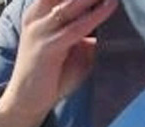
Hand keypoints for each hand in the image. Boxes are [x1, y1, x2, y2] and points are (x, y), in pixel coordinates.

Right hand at [0, 0, 118, 126]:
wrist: (26, 99)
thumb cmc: (51, 72)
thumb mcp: (73, 43)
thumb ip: (88, 26)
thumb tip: (117, 16)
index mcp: (41, 11)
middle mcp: (38, 16)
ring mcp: (40, 30)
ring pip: (71, 4)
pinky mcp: (47, 47)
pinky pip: (76, 27)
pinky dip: (96, 15)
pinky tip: (111, 5)